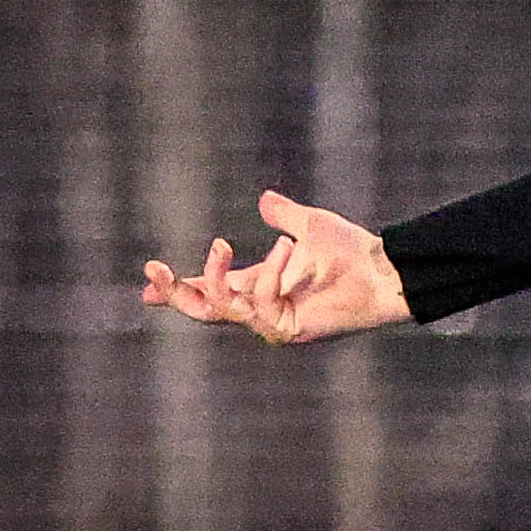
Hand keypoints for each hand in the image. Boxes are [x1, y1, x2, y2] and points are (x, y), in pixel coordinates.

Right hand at [137, 190, 407, 345]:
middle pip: (203, 311)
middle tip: (154, 270)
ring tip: (221, 242)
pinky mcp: (288, 331)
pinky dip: (268, 273)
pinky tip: (284, 249)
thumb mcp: (309, 226)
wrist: (382, 271)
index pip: (210, 292)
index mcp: (258, 285)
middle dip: (174, 295)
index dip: (179, 288)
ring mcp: (273, 322)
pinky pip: (260, 303)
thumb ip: (284, 216)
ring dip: (214, 274)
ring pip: (221, 308)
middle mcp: (260, 307)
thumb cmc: (351, 254)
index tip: (147, 284)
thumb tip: (264, 199)